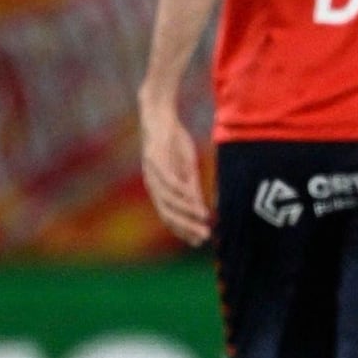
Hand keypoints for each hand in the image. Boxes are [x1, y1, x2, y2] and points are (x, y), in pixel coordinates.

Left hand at [138, 94, 210, 245]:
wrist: (160, 116)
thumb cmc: (173, 142)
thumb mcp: (187, 168)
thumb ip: (192, 188)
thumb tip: (201, 210)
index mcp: (159, 190)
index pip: (169, 217)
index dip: (183, 230)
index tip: (199, 241)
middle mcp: (153, 186)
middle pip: (168, 214)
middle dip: (186, 227)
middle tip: (203, 238)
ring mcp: (153, 175)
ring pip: (169, 201)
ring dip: (187, 213)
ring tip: (204, 220)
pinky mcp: (156, 161)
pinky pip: (170, 182)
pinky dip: (183, 193)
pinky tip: (196, 199)